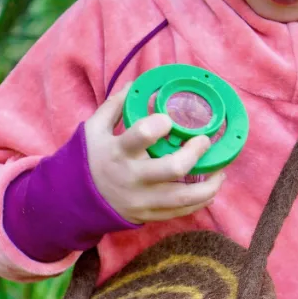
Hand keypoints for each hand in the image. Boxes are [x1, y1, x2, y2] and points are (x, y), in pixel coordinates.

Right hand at [84, 80, 225, 223]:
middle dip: (195, 152)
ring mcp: (142, 199)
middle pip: (173, 168)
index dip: (160, 124)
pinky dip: (200, 201)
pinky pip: (181, 212)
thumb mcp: (94, 128)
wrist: (76, 200)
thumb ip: (115, 105)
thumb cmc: (89, 159)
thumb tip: (137, 83)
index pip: (141, 135)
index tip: (169, 119)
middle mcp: (132, 177)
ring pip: (184, 196)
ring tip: (221, 172)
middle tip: (204, 141)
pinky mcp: (149, 215)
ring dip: (209, 185)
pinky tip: (210, 189)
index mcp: (118, 151)